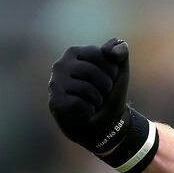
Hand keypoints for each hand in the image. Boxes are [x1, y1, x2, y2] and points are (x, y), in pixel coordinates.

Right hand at [48, 38, 131, 152]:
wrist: (105, 123)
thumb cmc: (110, 93)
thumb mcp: (120, 70)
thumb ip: (120, 52)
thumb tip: (112, 49)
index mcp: (75, 52)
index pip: (102, 55)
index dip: (113, 70)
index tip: (109, 78)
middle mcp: (60, 65)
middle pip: (93, 72)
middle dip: (106, 86)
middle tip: (101, 93)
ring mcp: (54, 83)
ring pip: (87, 89)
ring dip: (98, 100)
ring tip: (93, 102)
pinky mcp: (54, 102)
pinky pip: (79, 104)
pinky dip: (89, 110)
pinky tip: (85, 111)